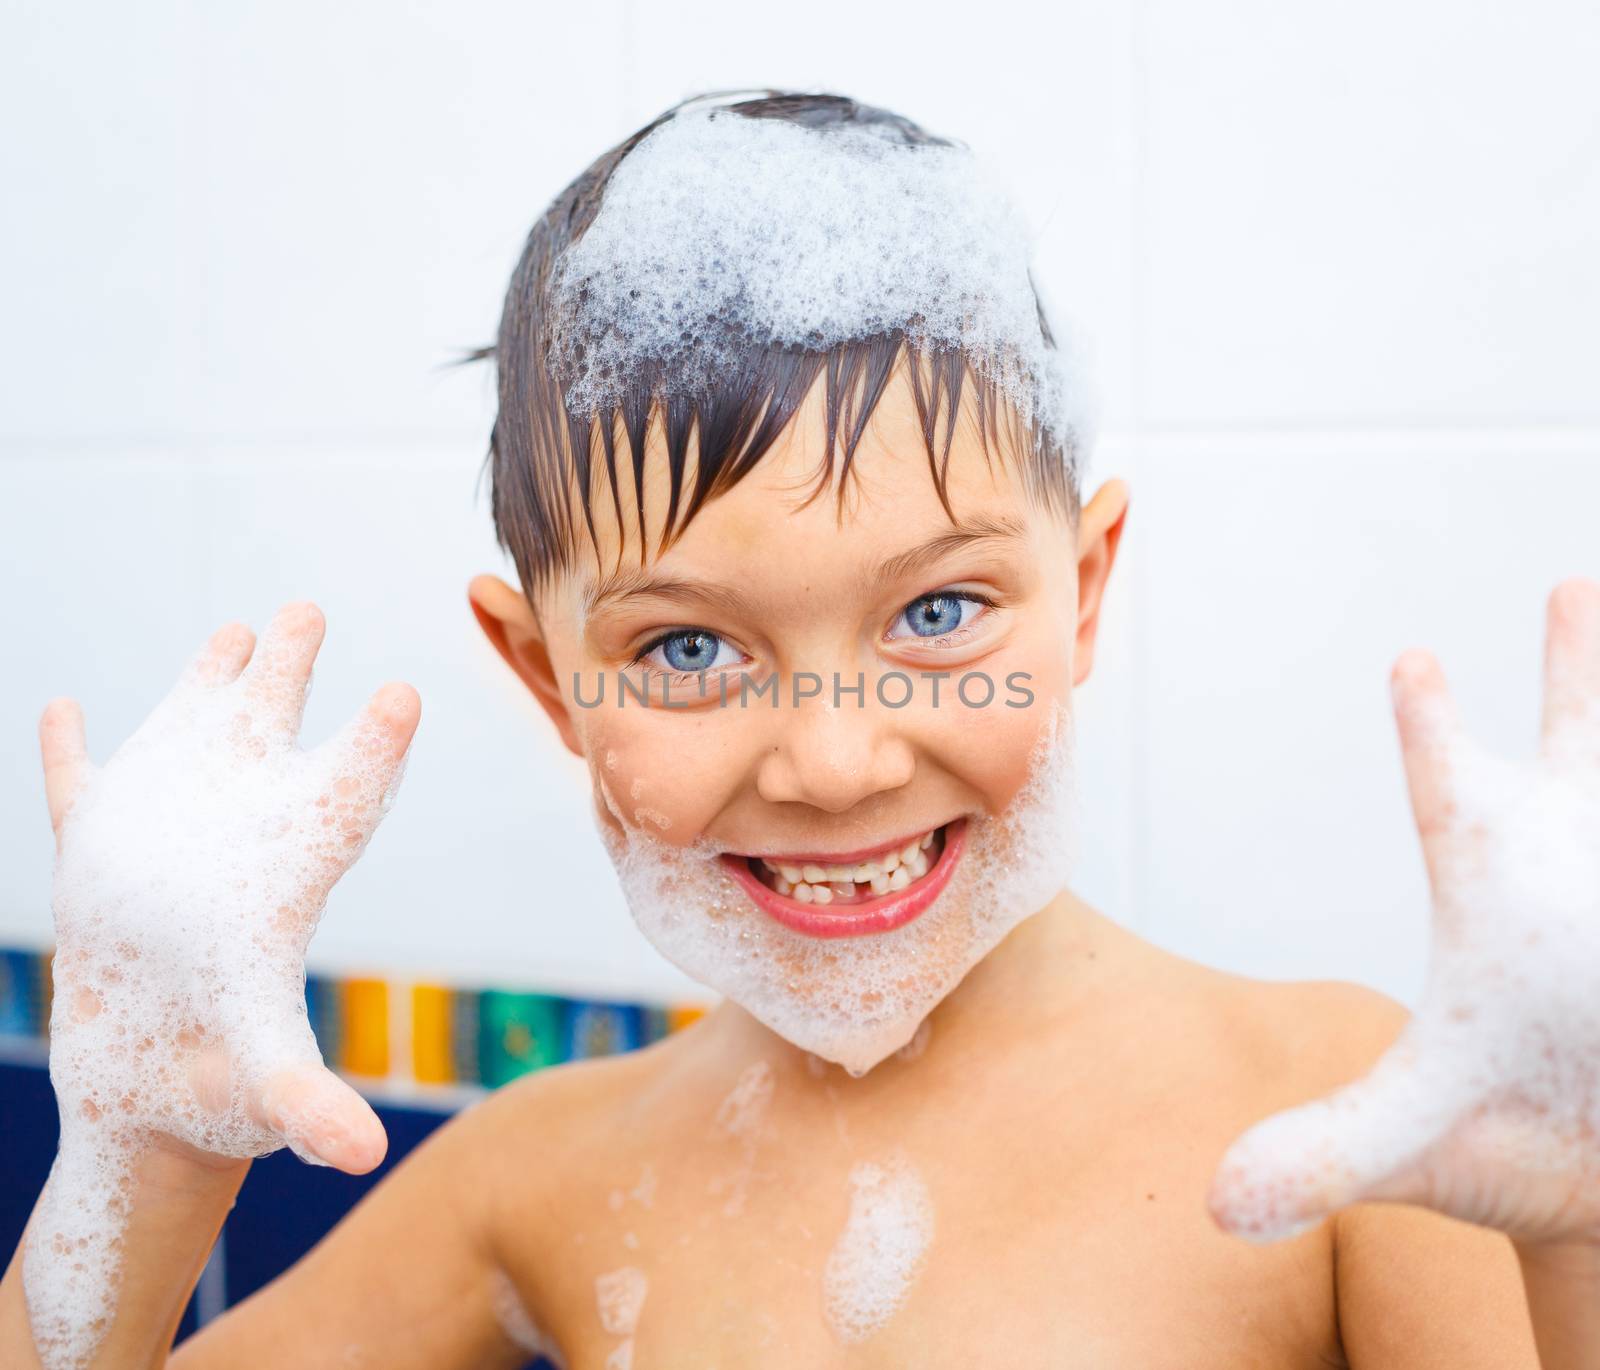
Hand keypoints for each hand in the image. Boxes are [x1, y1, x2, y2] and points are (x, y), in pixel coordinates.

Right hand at [25, 603, 417, 1367]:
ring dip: (207, 679)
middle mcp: (233, 841)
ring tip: (235, 630)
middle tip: (306, 608)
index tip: (401, 694)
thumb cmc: (215, 1094)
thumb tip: (364, 1156)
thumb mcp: (264, 1093)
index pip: (342, 794)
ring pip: (189, 735)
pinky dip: (68, 752)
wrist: (143, 1102)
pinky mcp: (93, 862)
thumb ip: (308, 1108)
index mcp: (285, 879)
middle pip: (271, 730)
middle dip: (289, 666)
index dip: (372, 744)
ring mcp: (162, 842)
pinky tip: (62, 713)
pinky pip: (77, 789)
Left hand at [1208, 579, 1599, 1247]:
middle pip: (1575, 747)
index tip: (1410, 661)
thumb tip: (1220, 1207)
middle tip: (1572, 586)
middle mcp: (1571, 875)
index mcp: (1488, 898)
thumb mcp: (1415, 1142)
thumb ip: (1327, 1154)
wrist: (1599, 1189)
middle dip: (1580, 666)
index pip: (1447, 794)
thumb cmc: (1503, 1144)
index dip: (1431, 730)